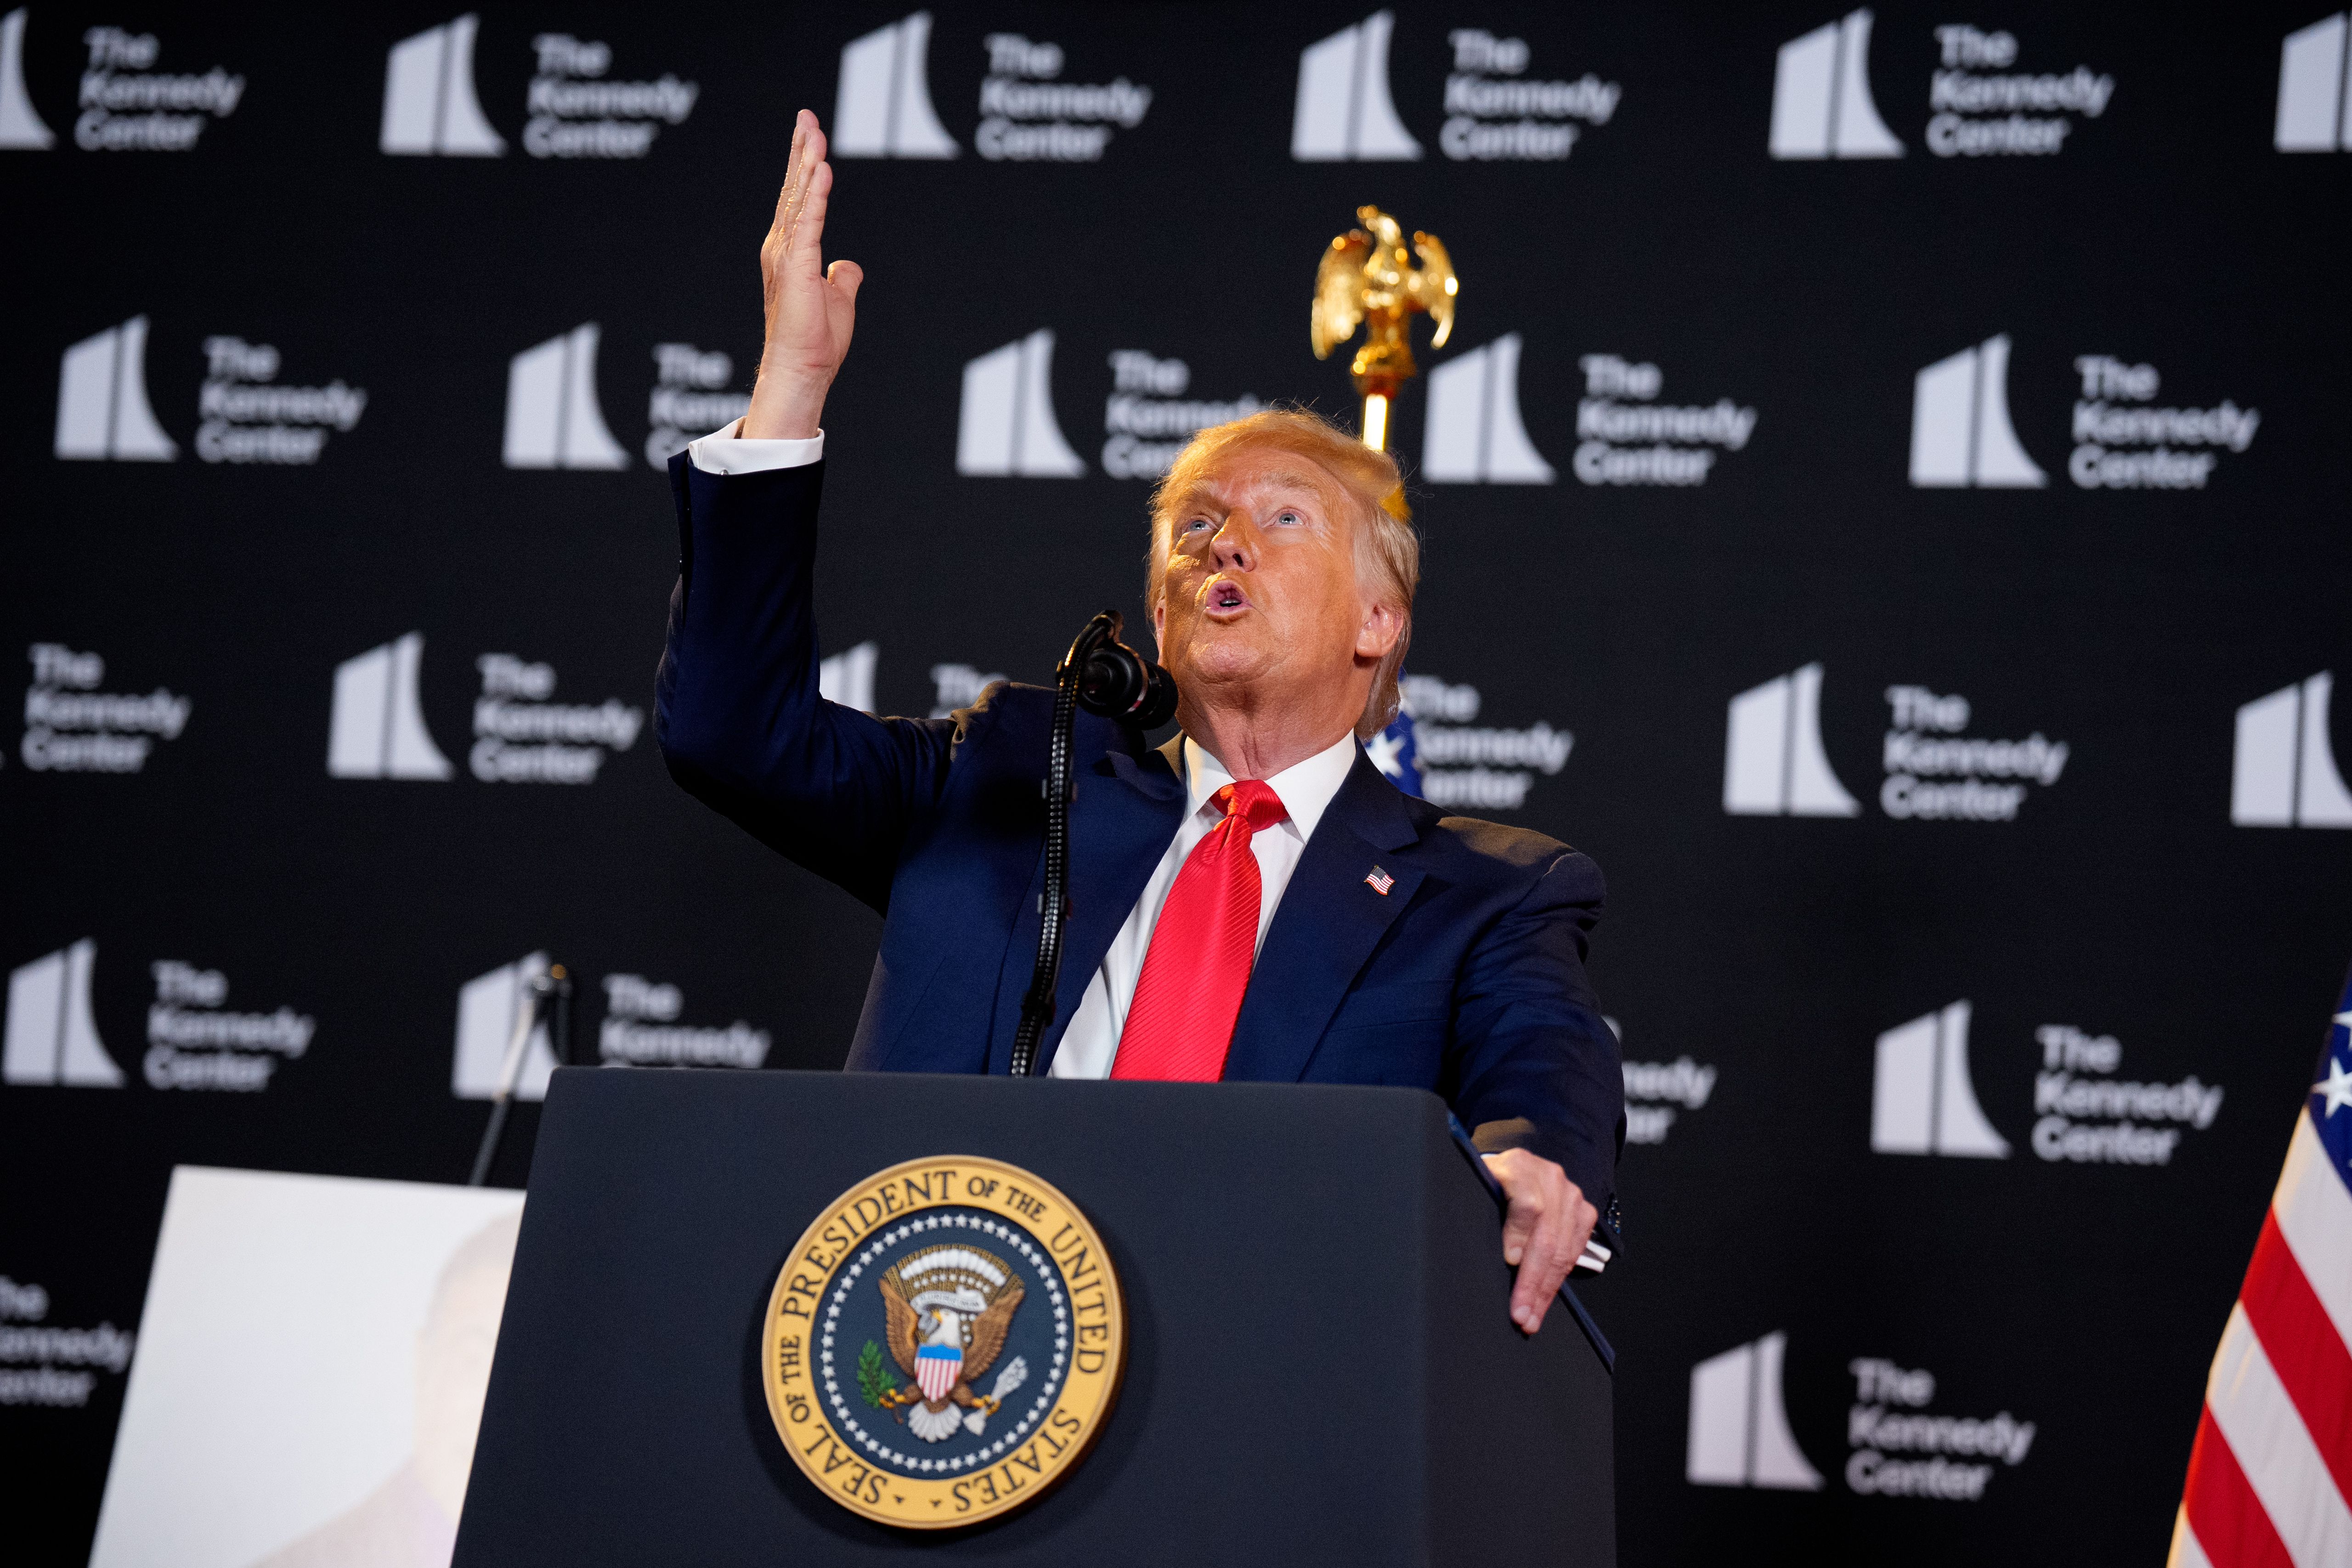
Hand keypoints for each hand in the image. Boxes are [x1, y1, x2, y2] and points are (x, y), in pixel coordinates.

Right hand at [743, 109, 863, 439]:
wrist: (803, 369)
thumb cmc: (816, 340)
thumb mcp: (837, 299)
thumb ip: (842, 277)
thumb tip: (849, 266)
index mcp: (791, 251)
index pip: (798, 199)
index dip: (804, 164)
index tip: (809, 133)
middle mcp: (783, 247)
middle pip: (795, 190)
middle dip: (802, 151)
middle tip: (807, 117)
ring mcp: (787, 256)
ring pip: (800, 200)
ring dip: (808, 165)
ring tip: (814, 134)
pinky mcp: (797, 268)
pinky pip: (810, 223)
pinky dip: (817, 196)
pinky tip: (822, 171)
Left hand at [1482, 1149, 1595, 1334]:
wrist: (1518, 1169)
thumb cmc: (1491, 1183)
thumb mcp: (1477, 1187)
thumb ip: (1478, 1207)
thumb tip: (1473, 1244)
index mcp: (1518, 1166)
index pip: (1527, 1203)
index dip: (1519, 1233)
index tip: (1510, 1261)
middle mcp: (1549, 1178)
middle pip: (1547, 1236)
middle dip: (1532, 1281)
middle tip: (1520, 1313)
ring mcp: (1571, 1195)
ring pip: (1563, 1250)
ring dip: (1546, 1289)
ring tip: (1532, 1316)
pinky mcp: (1584, 1212)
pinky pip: (1575, 1252)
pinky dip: (1559, 1279)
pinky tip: (1546, 1299)